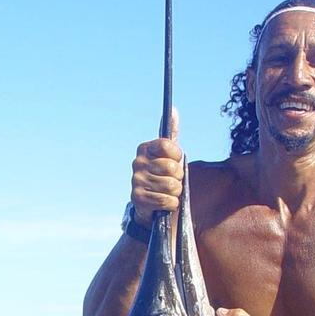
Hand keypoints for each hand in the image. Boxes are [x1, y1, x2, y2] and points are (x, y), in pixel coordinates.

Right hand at [131, 109, 183, 223]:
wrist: (150, 205)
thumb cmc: (163, 177)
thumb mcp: (169, 155)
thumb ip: (171, 134)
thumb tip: (173, 109)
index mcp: (145, 149)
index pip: (168, 146)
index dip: (177, 157)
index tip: (174, 161)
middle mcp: (137, 162)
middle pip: (172, 168)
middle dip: (178, 177)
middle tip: (171, 180)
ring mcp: (136, 180)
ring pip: (171, 185)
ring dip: (175, 192)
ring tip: (168, 192)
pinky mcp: (137, 198)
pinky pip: (165, 200)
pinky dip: (171, 204)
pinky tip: (165, 202)